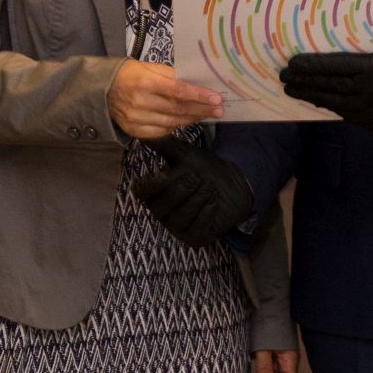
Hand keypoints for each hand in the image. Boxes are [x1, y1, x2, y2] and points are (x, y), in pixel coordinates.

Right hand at [108, 60, 222, 139]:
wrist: (103, 89)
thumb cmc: (132, 74)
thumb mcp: (150, 67)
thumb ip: (172, 76)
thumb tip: (197, 83)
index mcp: (145, 82)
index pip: (177, 91)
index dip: (198, 95)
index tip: (216, 98)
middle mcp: (140, 102)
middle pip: (177, 108)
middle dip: (201, 109)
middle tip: (218, 110)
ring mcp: (136, 119)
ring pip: (172, 122)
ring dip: (192, 118)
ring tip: (207, 115)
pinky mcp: (134, 130)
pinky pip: (161, 131)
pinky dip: (176, 126)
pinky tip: (186, 121)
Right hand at [131, 136, 255, 245]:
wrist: (231, 184)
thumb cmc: (203, 168)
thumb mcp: (184, 154)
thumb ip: (163, 144)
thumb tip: (144, 134)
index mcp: (154, 193)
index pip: (141, 192)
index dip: (151, 185)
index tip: (165, 174)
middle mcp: (161, 212)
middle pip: (160, 206)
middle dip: (181, 190)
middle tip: (197, 177)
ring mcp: (176, 228)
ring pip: (179, 217)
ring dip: (197, 199)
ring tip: (209, 186)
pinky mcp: (194, 238)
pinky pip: (196, 228)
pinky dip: (207, 211)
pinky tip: (214, 201)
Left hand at [280, 36, 372, 132]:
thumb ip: (356, 45)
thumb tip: (320, 43)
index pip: (338, 67)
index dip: (313, 65)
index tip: (292, 63)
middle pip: (333, 87)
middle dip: (305, 82)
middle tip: (284, 77)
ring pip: (337, 104)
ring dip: (312, 96)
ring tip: (292, 89)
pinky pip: (349, 116)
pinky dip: (330, 106)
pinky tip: (315, 99)